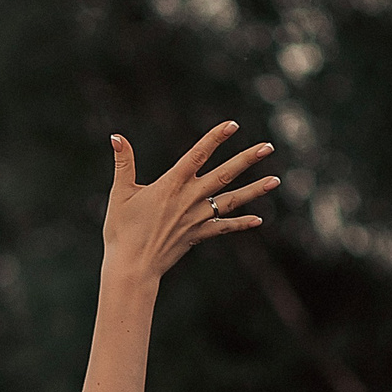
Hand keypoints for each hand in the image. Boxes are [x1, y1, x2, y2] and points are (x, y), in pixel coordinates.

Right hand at [103, 122, 278, 285]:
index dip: (215, 138)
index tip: (233, 125)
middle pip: (224, 174)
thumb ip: (123, 163)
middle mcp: (189, 198)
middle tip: (268, 147)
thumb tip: (116, 136)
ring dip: (254, 190)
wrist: (132, 266)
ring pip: (231, 200)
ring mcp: (197, 218)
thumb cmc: (122, 231)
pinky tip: (258, 220)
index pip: (198, 155)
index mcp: (171, 184)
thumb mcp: (120, 194)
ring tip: (275, 181)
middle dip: (247, 159)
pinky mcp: (198, 235)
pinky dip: (240, 224)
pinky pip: (223, 227)